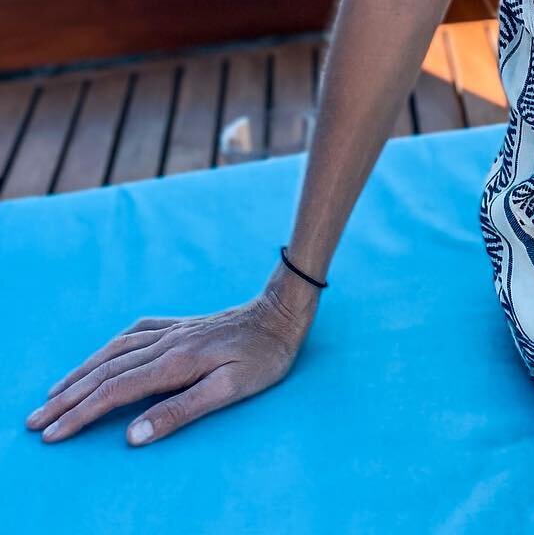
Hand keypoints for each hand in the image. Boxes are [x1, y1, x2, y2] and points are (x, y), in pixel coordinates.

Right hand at [23, 270, 316, 448]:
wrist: (283, 311)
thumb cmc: (263, 357)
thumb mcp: (230, 390)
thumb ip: (181, 411)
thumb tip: (133, 436)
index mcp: (174, 363)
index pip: (114, 392)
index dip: (80, 414)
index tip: (52, 434)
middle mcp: (166, 343)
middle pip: (105, 373)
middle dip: (67, 398)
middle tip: (35, 421)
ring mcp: (172, 331)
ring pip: (114, 352)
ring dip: (81, 373)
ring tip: (54, 393)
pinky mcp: (181, 326)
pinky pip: (133, 335)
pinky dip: (109, 349)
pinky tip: (102, 356)